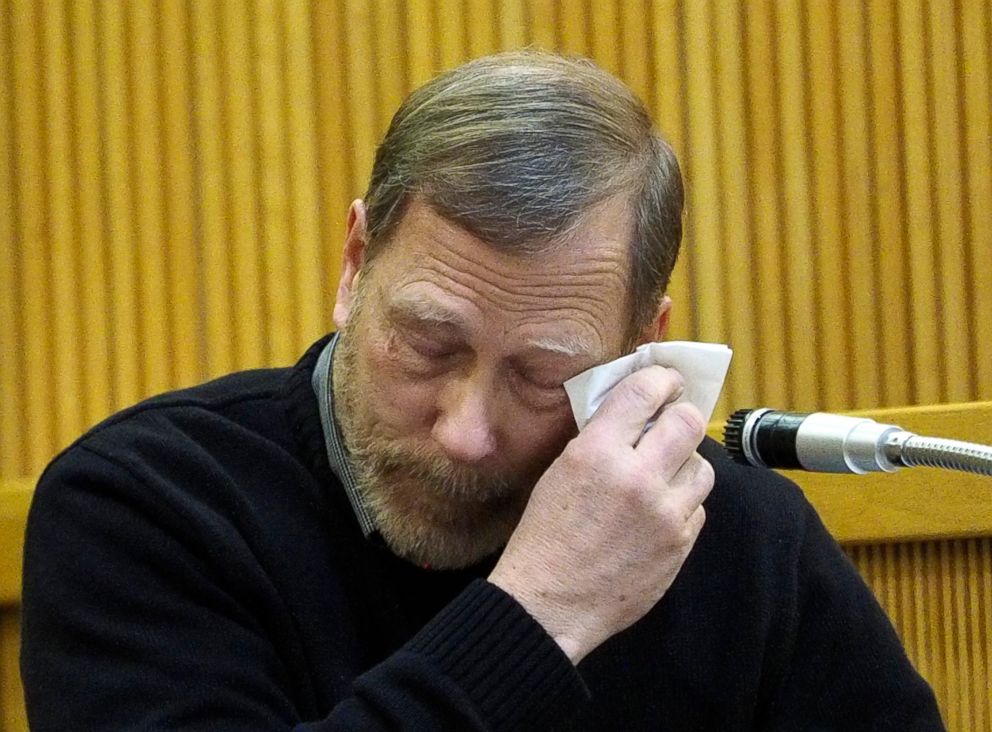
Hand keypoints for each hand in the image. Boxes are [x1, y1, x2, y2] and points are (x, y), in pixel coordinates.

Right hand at [488, 365, 713, 663]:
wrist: (550, 602)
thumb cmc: (545, 535)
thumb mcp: (560, 471)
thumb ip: (600, 438)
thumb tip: (634, 411)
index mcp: (598, 453)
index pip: (645, 391)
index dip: (662, 378)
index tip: (666, 380)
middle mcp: (637, 478)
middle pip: (688, 422)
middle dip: (681, 415)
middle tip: (671, 420)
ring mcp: (665, 513)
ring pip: (703, 465)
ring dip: (686, 461)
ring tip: (665, 470)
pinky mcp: (680, 544)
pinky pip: (698, 507)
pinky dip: (683, 502)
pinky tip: (659, 509)